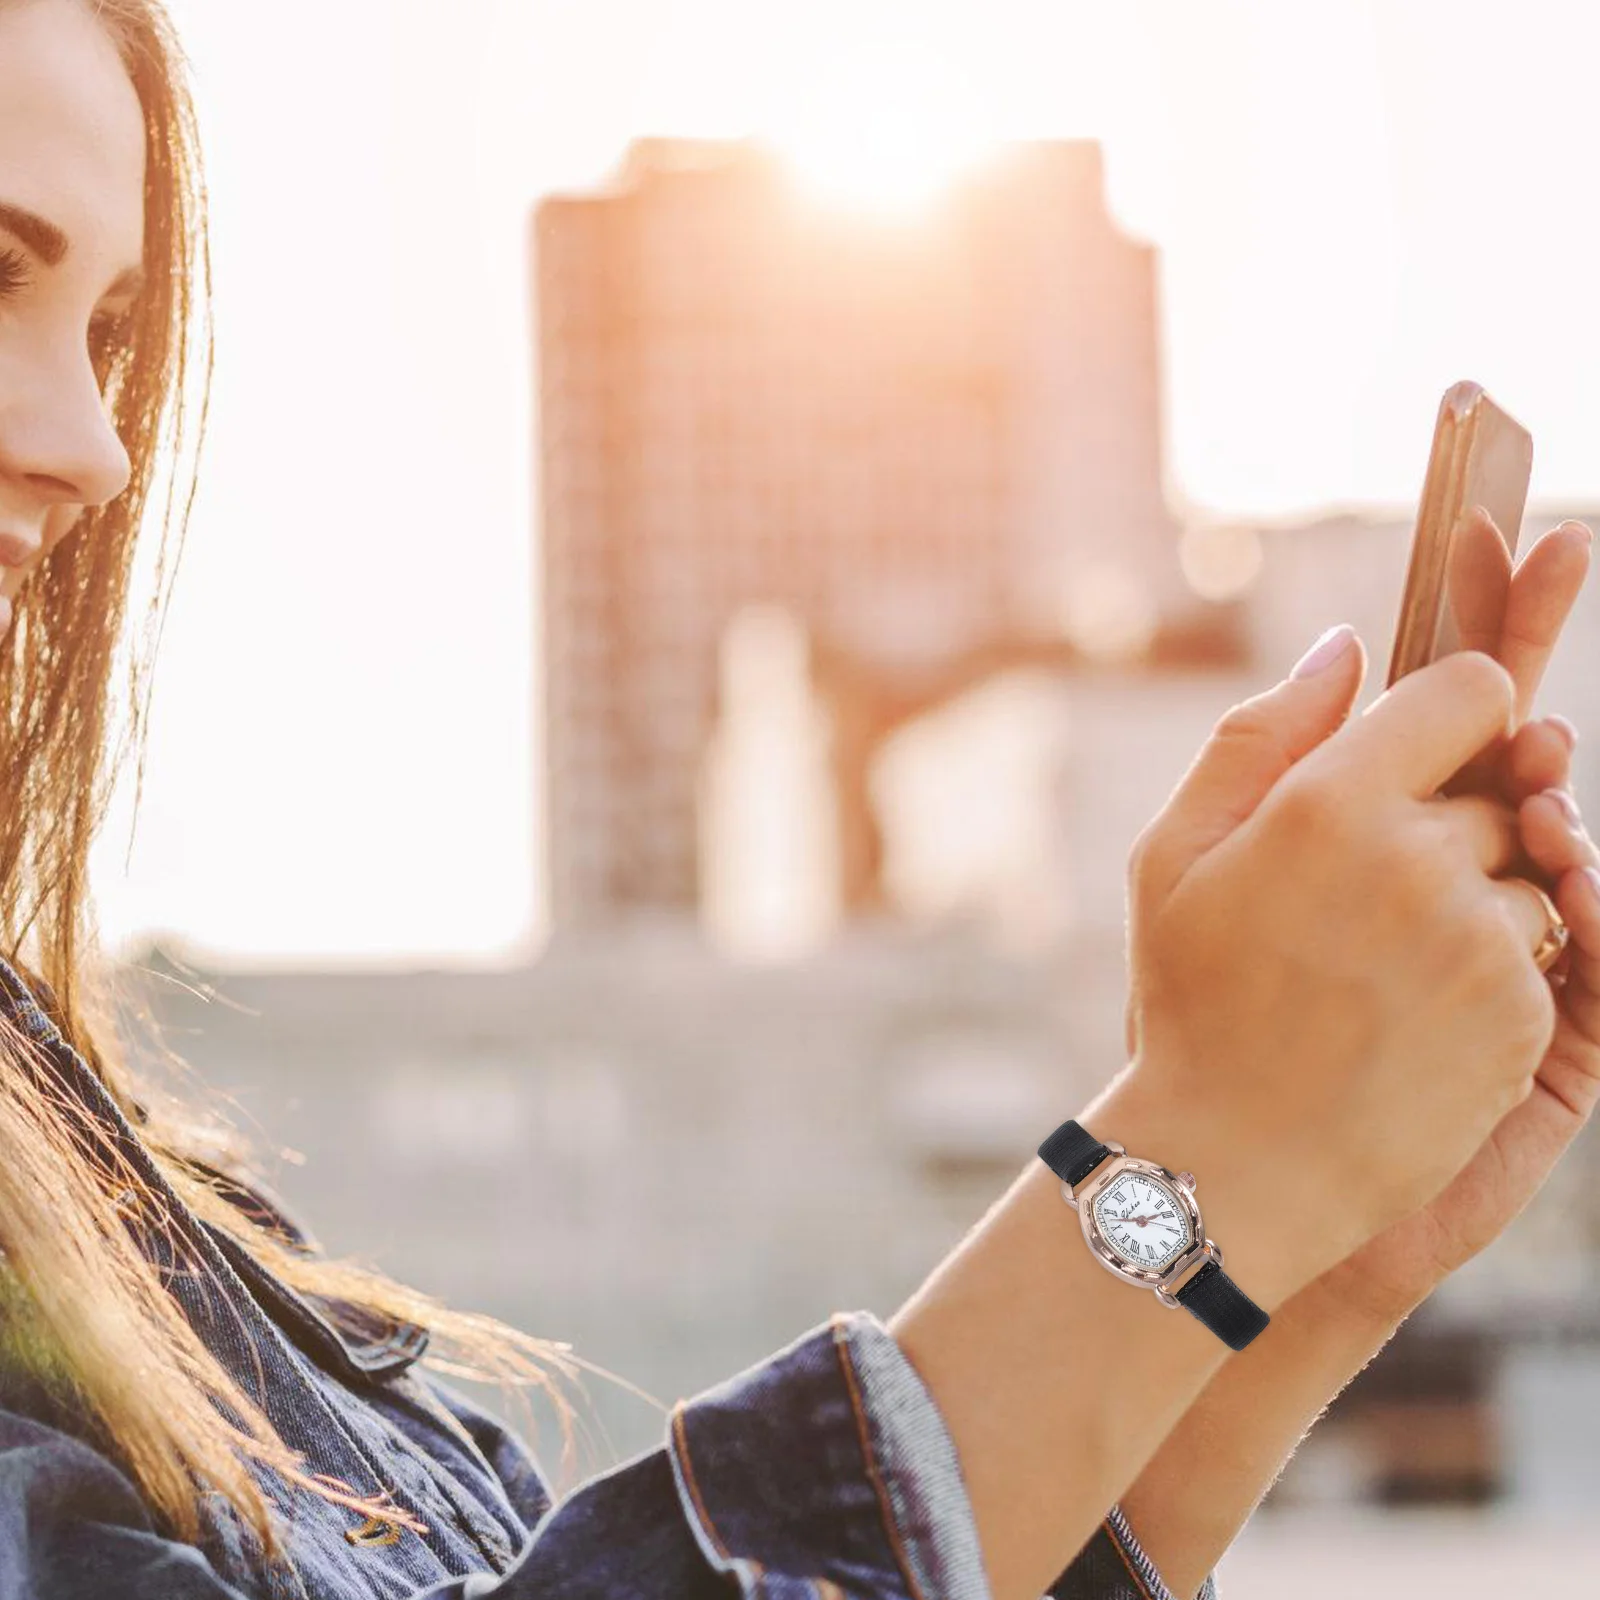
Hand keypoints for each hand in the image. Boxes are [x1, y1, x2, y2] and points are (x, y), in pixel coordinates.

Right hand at [1121, 633, 1555, 1303]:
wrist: (1236, 1165)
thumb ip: (1258, 735)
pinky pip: (1544, 954)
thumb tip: (1345, 648)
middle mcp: (1422, 859)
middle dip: (1451, 821)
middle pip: (1503, 789)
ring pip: (1527, 875)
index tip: (1431, 741)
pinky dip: (1494, 972)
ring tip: (1380, 968)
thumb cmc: (1192, 1002)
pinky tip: (1411, 1014)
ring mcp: (1484, 942)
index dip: (1459, 707)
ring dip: (1476, 901)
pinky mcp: (1526, 1017)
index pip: (1475, 689)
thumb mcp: (1172, 856)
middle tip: (1365, 892)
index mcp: (1330, 802)